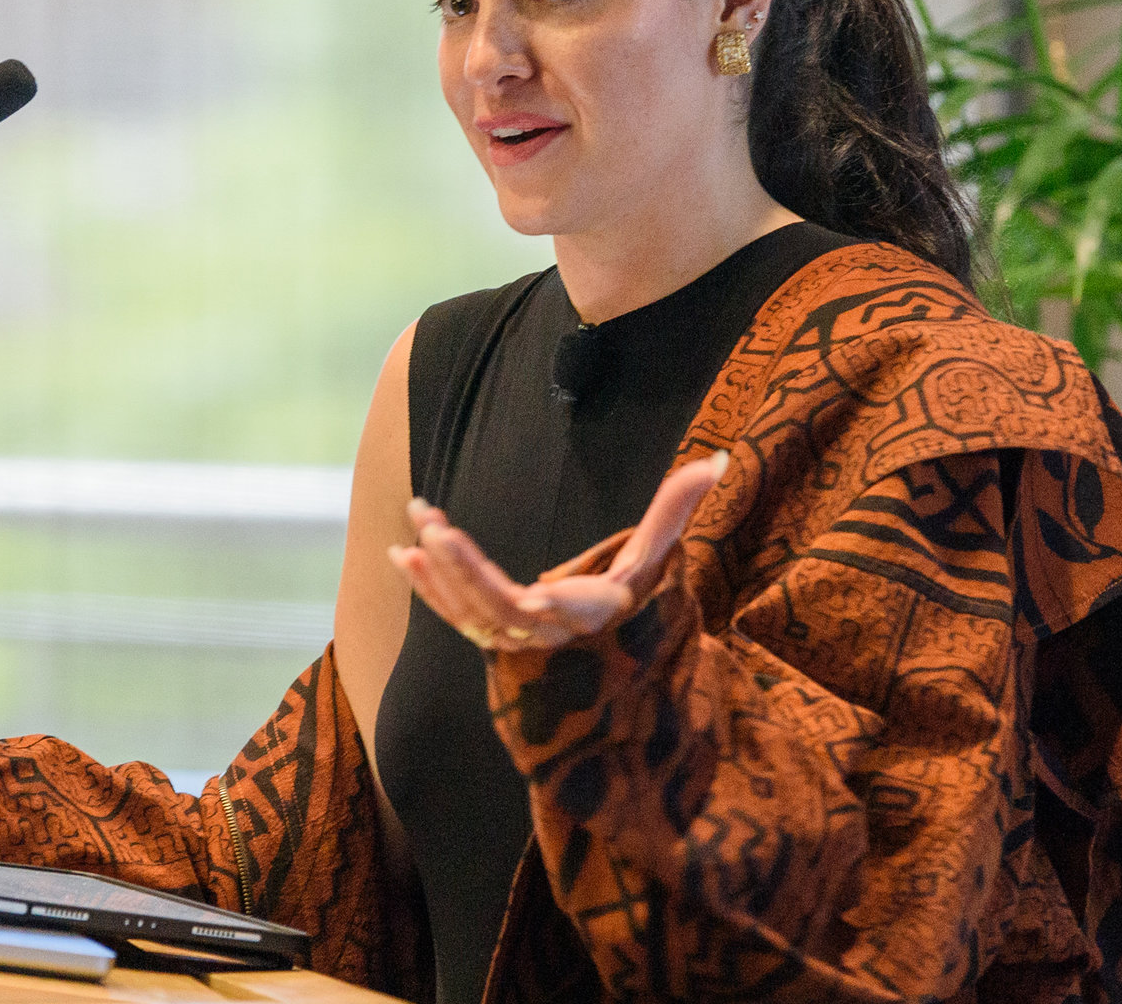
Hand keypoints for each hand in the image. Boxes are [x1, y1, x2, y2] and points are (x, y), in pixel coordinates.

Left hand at [389, 452, 726, 650]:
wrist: (606, 663)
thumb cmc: (633, 602)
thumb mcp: (654, 559)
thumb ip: (675, 511)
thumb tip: (717, 459)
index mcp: (586, 616)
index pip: (550, 607)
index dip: (519, 594)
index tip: (501, 575)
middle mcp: (544, 634)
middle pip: (496, 607)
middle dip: (462, 569)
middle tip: (434, 526)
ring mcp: (513, 639)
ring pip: (469, 611)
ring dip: (439, 571)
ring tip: (416, 525)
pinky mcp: (490, 635)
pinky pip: (454, 614)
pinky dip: (427, 587)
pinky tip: (403, 553)